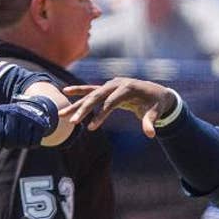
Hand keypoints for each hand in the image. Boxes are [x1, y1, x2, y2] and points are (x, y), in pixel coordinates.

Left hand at [0, 95, 57, 148]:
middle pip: (10, 140)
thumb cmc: (7, 119)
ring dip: (20, 145)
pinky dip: (31, 144)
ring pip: (23, 142)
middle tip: (9, 142)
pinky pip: (34, 142)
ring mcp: (28, 117)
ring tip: (18, 139)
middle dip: (8, 144)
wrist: (30, 107)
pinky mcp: (40, 123)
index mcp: (0, 112)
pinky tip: (28, 138)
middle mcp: (14, 113)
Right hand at [62, 78, 177, 137]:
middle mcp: (117, 83)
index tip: (92, 127)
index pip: (112, 101)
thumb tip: (150, 134)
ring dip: (77, 104)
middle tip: (72, 121)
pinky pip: (91, 90)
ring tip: (61, 113)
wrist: (157, 91)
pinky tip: (65, 92)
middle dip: (84, 109)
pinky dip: (79, 91)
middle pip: (97, 96)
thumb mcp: (156, 112)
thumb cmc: (156, 103)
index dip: (101, 114)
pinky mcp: (107, 88)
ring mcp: (111, 85)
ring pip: (91, 94)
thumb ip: (150, 122)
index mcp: (128, 87)